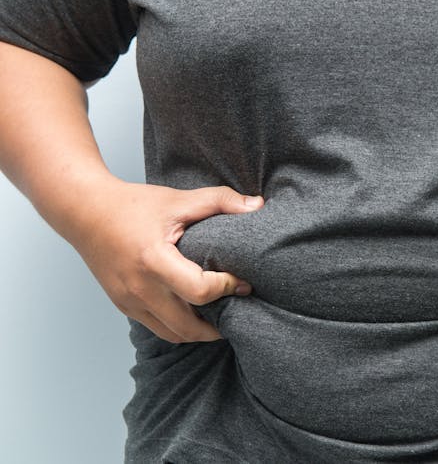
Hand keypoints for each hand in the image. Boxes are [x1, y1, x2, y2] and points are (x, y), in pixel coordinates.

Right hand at [67, 179, 263, 342]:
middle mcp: (139, 288)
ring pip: (171, 334)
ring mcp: (128, 301)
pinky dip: (177, 326)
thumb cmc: (133, 205)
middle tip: (238, 311)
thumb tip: (257, 206)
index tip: (242, 281)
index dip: (227, 288)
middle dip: (217, 326)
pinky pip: (156, 327)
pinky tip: (194, 312)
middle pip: (188, 327)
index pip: (200, 291)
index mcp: (154, 261)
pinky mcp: (123, 306)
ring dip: (197, 332)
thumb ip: (220, 201)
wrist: (85, 212)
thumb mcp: (178, 199)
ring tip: (219, 318)